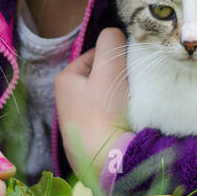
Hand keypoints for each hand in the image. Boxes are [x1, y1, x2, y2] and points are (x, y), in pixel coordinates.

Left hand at [54, 27, 132, 183]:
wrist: (107, 162)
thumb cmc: (105, 112)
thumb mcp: (109, 69)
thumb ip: (111, 42)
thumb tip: (116, 33)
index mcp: (65, 78)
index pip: (98, 54)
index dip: (117, 58)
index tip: (128, 72)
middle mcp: (66, 98)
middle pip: (102, 74)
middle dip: (119, 78)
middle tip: (131, 89)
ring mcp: (77, 119)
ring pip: (107, 94)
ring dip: (121, 96)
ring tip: (130, 106)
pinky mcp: (89, 136)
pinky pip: (109, 115)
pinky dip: (119, 114)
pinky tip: (126, 121)